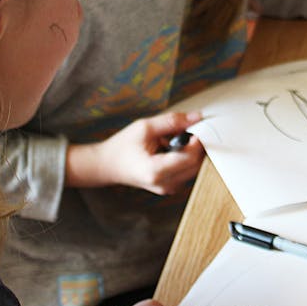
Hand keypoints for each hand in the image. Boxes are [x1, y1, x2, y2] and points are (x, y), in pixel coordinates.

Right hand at [66, 111, 205, 194]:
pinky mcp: (171, 187)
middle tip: (186, 129)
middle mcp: (165, 184)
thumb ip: (172, 122)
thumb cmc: (122, 147)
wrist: (108, 165)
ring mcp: (168, 188)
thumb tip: (196, 117)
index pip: (190, 157)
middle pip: (196, 163)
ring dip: (192, 151)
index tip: (196, 126)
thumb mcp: (145, 127)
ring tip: (173, 140)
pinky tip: (172, 149)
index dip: (198, 140)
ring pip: (195, 168)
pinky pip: (188, 171)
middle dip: (197, 145)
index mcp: (156, 171)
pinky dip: (186, 158)